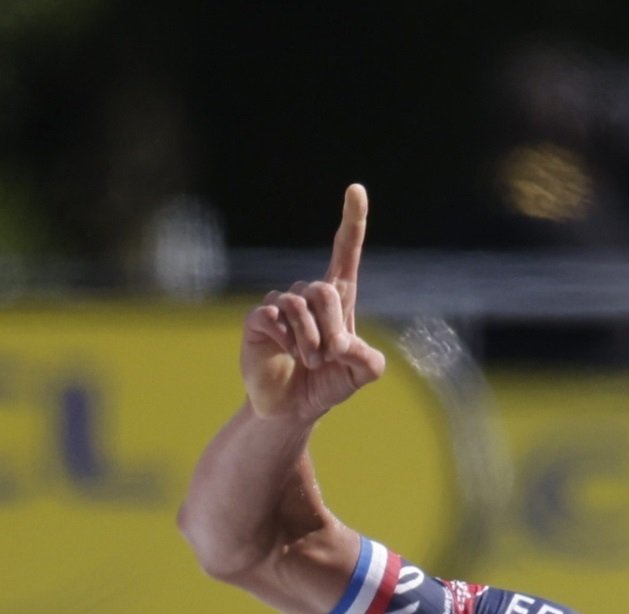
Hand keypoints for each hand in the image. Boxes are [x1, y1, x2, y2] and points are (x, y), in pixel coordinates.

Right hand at [242, 183, 385, 422]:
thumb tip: (347, 346)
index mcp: (338, 298)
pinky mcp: (258, 320)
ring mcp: (281, 304)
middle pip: (324, 289)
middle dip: (332, 327)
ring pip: (299, 305)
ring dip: (310, 340)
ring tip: (310, 361)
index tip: (356, 189)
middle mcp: (308, 294)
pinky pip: (273, 316)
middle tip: (329, 356)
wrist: (291, 408)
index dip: (353, 220)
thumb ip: (369, 362)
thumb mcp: (361, 375)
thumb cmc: (328, 383)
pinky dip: (286, 338)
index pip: (346, 251)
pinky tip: (287, 353)